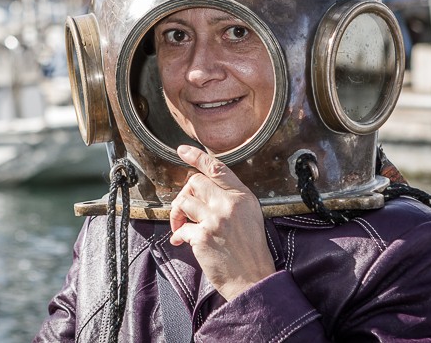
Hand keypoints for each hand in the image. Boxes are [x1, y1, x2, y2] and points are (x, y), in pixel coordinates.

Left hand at [170, 145, 275, 300]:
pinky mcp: (203, 236)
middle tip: (184, 209)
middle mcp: (229, 204)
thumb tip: (203, 187)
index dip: (197, 157)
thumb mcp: (250, 216)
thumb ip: (230, 198)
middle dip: (185, 194)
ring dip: (177, 213)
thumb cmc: (250, 250)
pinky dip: (178, 234)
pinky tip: (181, 241)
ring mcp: (215, 219)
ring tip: (181, 225)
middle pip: (195, 182)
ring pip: (184, 201)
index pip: (217, 168)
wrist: (252, 279)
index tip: (182, 151)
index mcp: (243, 196)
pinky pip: (181, 228)